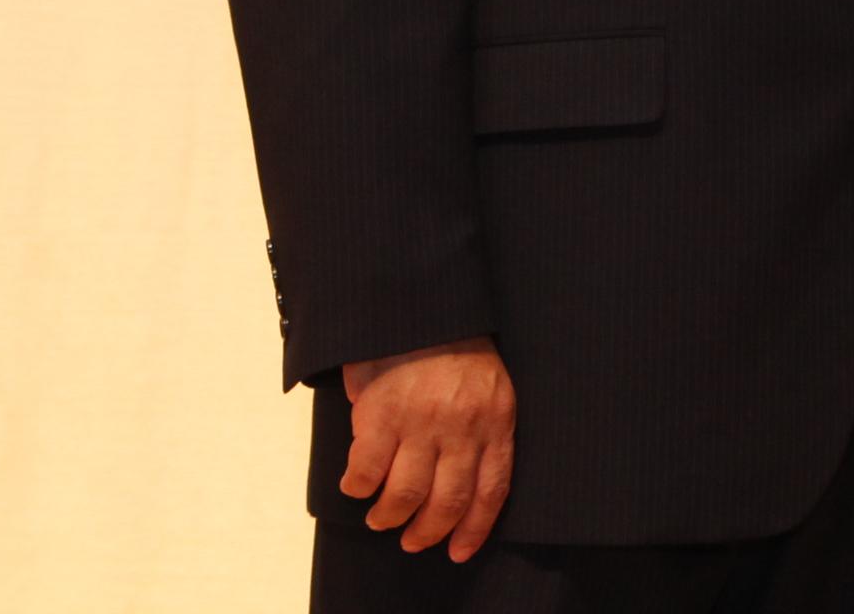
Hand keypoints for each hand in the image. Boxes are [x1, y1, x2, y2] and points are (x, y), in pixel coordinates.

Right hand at [338, 337, 515, 560]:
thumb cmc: (454, 342)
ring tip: (381, 519)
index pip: (492, 488)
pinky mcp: (381, 415)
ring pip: (406, 493)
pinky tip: (357, 486)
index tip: (460, 551)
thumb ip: (480, 427)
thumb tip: (458, 477)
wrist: (419, 301)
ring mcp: (421, 421)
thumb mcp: (488, 382)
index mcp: (496, 417)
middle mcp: (462, 425)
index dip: (475, 527)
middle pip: (449, 500)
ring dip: (390, 515)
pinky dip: (359, 487)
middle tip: (413, 540)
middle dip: (428, 531)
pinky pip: (367, 470)